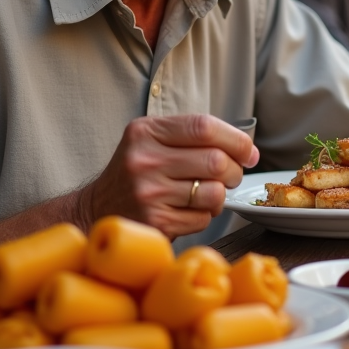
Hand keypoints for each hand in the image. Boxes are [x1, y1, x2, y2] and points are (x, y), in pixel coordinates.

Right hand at [85, 115, 259, 238]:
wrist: (98, 208)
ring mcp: (148, 193)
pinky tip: (189, 210)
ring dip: (220, 196)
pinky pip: (202, 219)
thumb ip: (192, 136)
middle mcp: (144, 160)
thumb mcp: (152, 140)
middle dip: (234, 171)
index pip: (204, 127)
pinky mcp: (154, 222)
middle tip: (231, 176)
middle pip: (215, 160)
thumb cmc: (137, 172)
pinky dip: (204, 216)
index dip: (236, 140)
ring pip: (213, 192)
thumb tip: (247, 149)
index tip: (249, 152)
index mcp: (146, 131)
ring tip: (208, 194)